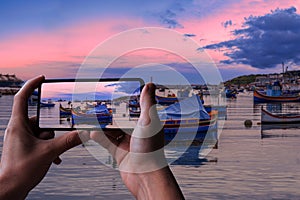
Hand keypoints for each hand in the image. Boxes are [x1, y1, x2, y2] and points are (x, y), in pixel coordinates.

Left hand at [0, 75, 87, 199]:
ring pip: (42, 132)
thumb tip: (84, 133)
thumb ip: (69, 141)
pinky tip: (55, 159)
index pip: (22, 98)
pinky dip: (49, 148)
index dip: (32, 85)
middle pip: (40, 118)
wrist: (9, 190)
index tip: (42, 78)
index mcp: (18, 125)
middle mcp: (18, 129)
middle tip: (59, 134)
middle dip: (52, 128)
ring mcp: (21, 139)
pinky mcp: (24, 147)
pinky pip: (40, 141)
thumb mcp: (49, 153)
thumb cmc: (20, 171)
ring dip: (52, 141)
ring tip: (55, 153)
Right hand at [91, 83, 183, 198]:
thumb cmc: (151, 150)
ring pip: (113, 132)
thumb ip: (147, 103)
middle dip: (111, 114)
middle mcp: (138, 134)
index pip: (136, 110)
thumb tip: (149, 86)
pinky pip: (107, 143)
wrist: (145, 176)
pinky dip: (100, 137)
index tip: (118, 93)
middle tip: (100, 105)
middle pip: (122, 121)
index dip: (128, 102)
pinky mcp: (120, 154)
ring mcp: (129, 144)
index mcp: (147, 125)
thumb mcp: (148, 121)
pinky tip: (91, 131)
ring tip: (92, 117)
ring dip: (103, 126)